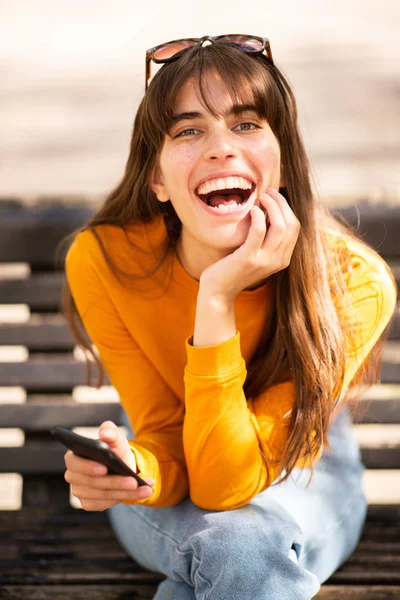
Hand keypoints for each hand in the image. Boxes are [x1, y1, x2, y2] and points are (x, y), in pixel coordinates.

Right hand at [64, 420, 154, 510]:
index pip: (74, 463)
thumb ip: (110, 431)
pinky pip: (104, 504)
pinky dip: (124, 498)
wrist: (122, 466)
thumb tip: (105, 434)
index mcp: (74, 456)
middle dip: (114, 483)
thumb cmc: (114, 449)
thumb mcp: (115, 437)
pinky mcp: (88, 503)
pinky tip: (140, 494)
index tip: (104, 468)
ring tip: (144, 489)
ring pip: (102, 495)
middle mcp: (73, 475)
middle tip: (133, 482)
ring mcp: (79, 491)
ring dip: (125, 493)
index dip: (88, 467)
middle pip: (92, 483)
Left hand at [199, 187, 299, 301]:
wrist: (218, 292)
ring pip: (280, 226)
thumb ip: (266, 240)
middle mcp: (278, 261)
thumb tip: (270, 211)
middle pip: (291, 224)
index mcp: (283, 259)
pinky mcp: (249, 258)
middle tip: (267, 192)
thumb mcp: (256, 255)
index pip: (295, 228)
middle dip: (281, 203)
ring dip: (271, 206)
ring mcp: (265, 261)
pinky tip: (251, 209)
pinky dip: (258, 216)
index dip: (286, 208)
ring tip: (260, 197)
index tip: (274, 196)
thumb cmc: (234, 269)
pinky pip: (259, 231)